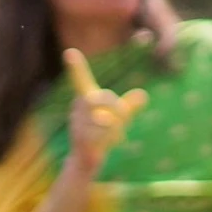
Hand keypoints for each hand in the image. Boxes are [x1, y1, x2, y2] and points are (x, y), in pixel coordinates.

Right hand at [62, 47, 147, 169]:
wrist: (86, 160)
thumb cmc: (102, 135)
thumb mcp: (120, 119)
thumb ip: (129, 106)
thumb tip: (143, 95)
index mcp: (86, 99)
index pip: (81, 80)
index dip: (77, 67)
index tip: (69, 51)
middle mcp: (77, 107)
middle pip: (106, 98)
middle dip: (119, 109)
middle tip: (121, 121)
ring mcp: (76, 122)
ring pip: (107, 118)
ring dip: (117, 128)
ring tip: (112, 136)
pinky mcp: (80, 137)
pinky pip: (104, 133)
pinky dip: (112, 139)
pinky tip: (107, 144)